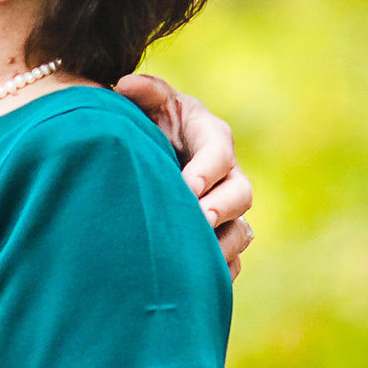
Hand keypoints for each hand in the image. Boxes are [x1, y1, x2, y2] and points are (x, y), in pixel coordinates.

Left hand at [115, 70, 253, 272]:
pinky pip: (231, 259)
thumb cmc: (147, 123)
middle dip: (221, 209)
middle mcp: (227, 173)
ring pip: (242, 231)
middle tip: (197, 221)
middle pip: (241, 193)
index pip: (219, 152)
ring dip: (223, 245)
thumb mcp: (147, 103)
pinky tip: (197, 282)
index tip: (187, 186)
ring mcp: (227, 208)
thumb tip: (125, 84)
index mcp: (211, 136)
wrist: (147, 157)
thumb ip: (143, 93)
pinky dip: (218, 271)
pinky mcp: (221, 236)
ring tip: (199, 258)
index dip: (208, 170)